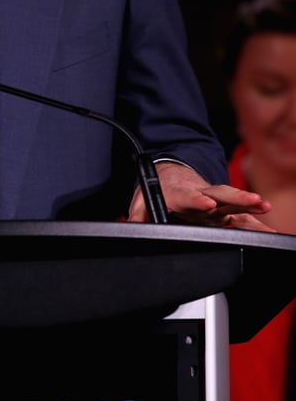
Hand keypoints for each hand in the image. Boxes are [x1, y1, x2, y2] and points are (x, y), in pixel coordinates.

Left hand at [127, 162, 273, 229]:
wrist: (170, 172)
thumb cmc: (158, 188)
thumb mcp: (140, 200)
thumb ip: (137, 215)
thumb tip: (132, 228)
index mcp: (178, 192)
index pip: (187, 196)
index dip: (196, 200)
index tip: (206, 203)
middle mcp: (199, 194)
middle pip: (218, 194)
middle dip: (235, 197)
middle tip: (251, 200)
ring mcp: (212, 200)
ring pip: (231, 201)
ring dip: (248, 204)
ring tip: (263, 205)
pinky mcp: (221, 207)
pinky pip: (239, 215)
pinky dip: (253, 220)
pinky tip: (268, 227)